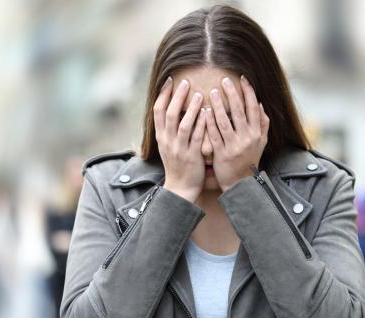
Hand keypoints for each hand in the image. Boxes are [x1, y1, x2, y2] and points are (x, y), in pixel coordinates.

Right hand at [153, 76, 206, 202]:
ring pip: (183, 124)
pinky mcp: (192, 156)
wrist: (180, 188)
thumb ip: (169, 129)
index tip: (170, 80)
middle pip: (169, 114)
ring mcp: (179, 148)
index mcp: (161, 137)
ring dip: (190, 108)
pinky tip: (207, 113)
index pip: (157, 111)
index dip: (163, 94)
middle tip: (185, 81)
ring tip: (198, 94)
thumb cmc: (177, 165)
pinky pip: (196, 137)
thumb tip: (172, 109)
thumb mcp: (168, 146)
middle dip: (177, 96)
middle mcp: (167, 141)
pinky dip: (201, 124)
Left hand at [205, 75, 269, 190]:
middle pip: (239, 111)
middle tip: (225, 80)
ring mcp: (234, 146)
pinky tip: (204, 111)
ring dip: (219, 105)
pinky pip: (214, 135)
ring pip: (225, 121)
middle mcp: (247, 138)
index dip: (248, 92)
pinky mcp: (221, 154)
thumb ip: (263, 124)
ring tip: (213, 92)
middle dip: (232, 94)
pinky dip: (209, 122)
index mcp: (257, 133)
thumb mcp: (261, 143)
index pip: (253, 108)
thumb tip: (261, 104)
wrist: (240, 184)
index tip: (242, 78)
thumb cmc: (249, 160)